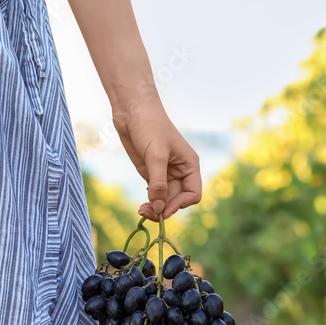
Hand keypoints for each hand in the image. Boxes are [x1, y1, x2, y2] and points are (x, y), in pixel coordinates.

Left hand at [112, 98, 201, 221]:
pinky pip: (154, 194)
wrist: (132, 111)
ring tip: (141, 211)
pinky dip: (149, 202)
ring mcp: (165, 174)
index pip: (193, 194)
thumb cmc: (150, 127)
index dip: (180, 204)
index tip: (163, 210)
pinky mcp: (151, 173)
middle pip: (177, 200)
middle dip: (164, 209)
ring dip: (156, 208)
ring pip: (165, 200)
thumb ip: (158, 184)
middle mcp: (180, 172)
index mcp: (189, 165)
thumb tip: (160, 209)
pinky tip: (142, 205)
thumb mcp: (156, 156)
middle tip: (146, 213)